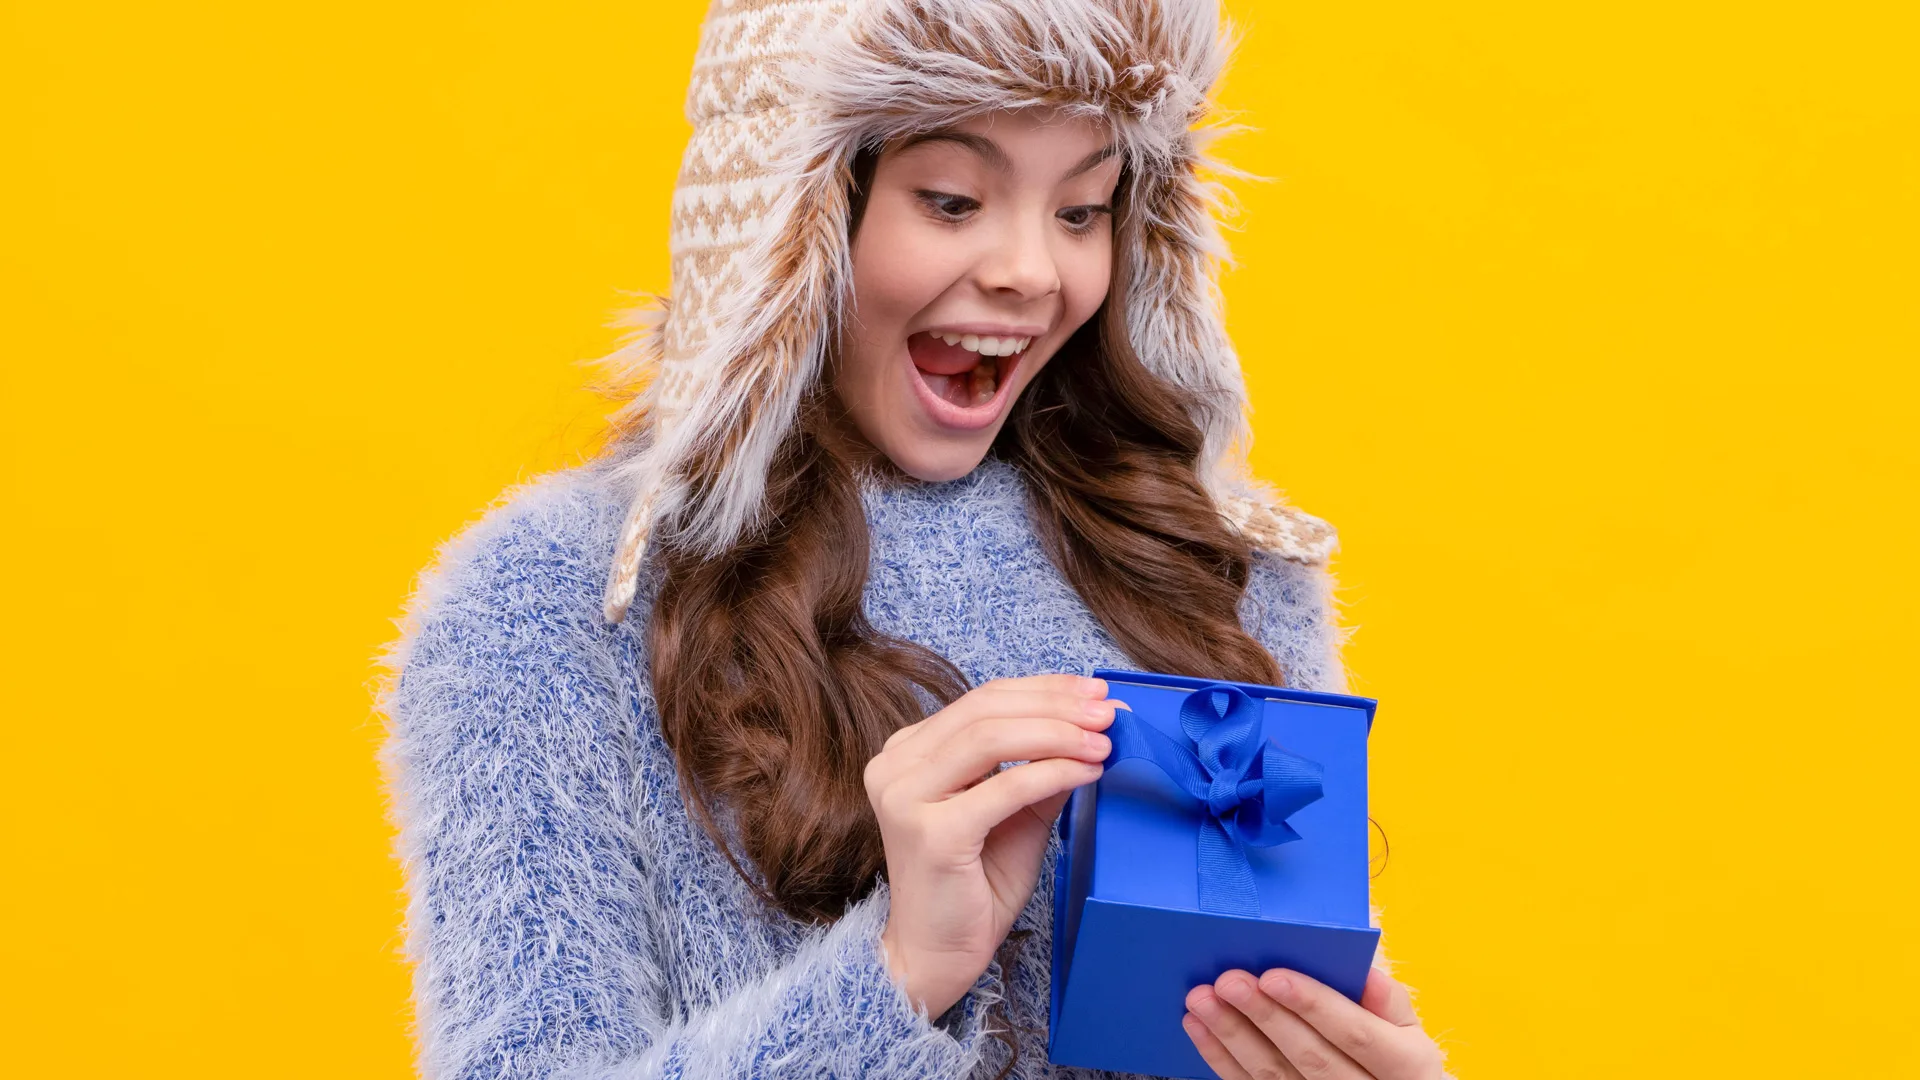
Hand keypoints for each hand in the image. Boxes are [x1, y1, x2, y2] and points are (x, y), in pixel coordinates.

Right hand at [867, 673, 1119, 1017]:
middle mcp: (896, 765)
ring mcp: (906, 797)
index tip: (1094, 692)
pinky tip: (1087, 772)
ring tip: (1103, 742)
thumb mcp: (1016, 816)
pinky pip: (1005, 787)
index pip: (982, 700)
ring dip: (1058, 734)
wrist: (936, 956)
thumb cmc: (973, 887)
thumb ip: (1043, 770)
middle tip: (1107, 712)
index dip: (1043, 690)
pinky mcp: (931, 833)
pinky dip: (1052, 773)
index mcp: (909, 752)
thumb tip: (1094, 729)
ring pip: (991, 738)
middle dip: (1055, 705)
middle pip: (985, 709)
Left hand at [1183, 967, 1444, 1078]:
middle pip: (1310, 1056)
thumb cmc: (1396, 1060)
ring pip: (1275, 1076)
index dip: (1315, 1005)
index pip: (1357, 1034)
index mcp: (1406, 1066)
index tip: (1274, 976)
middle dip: (1265, 1017)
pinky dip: (1222, 1059)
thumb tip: (1365, 970)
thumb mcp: (1410, 1033)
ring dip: (1233, 1036)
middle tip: (1227, 981)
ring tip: (1201, 999)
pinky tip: (1200, 1029)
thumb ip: (1389, 1002)